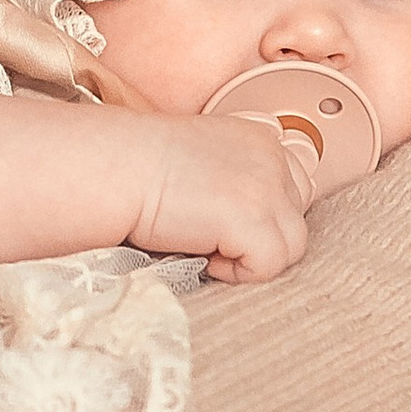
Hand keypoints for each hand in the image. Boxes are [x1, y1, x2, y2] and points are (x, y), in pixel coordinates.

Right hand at [129, 112, 317, 284]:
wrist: (115, 167)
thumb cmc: (139, 167)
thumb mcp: (203, 157)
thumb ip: (237, 176)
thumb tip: (249, 223)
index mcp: (261, 139)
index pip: (294, 188)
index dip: (262, 214)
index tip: (224, 221)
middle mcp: (272, 158)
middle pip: (295, 220)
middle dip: (260, 237)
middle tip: (212, 236)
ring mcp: (266, 188)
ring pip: (291, 248)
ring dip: (250, 256)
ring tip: (206, 245)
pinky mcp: (252, 219)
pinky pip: (268, 266)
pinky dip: (237, 272)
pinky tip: (202, 253)